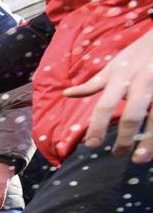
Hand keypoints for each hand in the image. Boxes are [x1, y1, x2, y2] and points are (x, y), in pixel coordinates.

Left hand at [63, 28, 152, 163]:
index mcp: (121, 78)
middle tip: (117, 154)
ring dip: (148, 142)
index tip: (92, 145)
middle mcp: (141, 82)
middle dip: (124, 138)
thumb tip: (67, 93)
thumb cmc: (138, 54)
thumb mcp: (114, 65)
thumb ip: (93, 83)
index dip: (97, 126)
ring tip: (140, 158)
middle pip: (131, 115)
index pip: (104, 105)